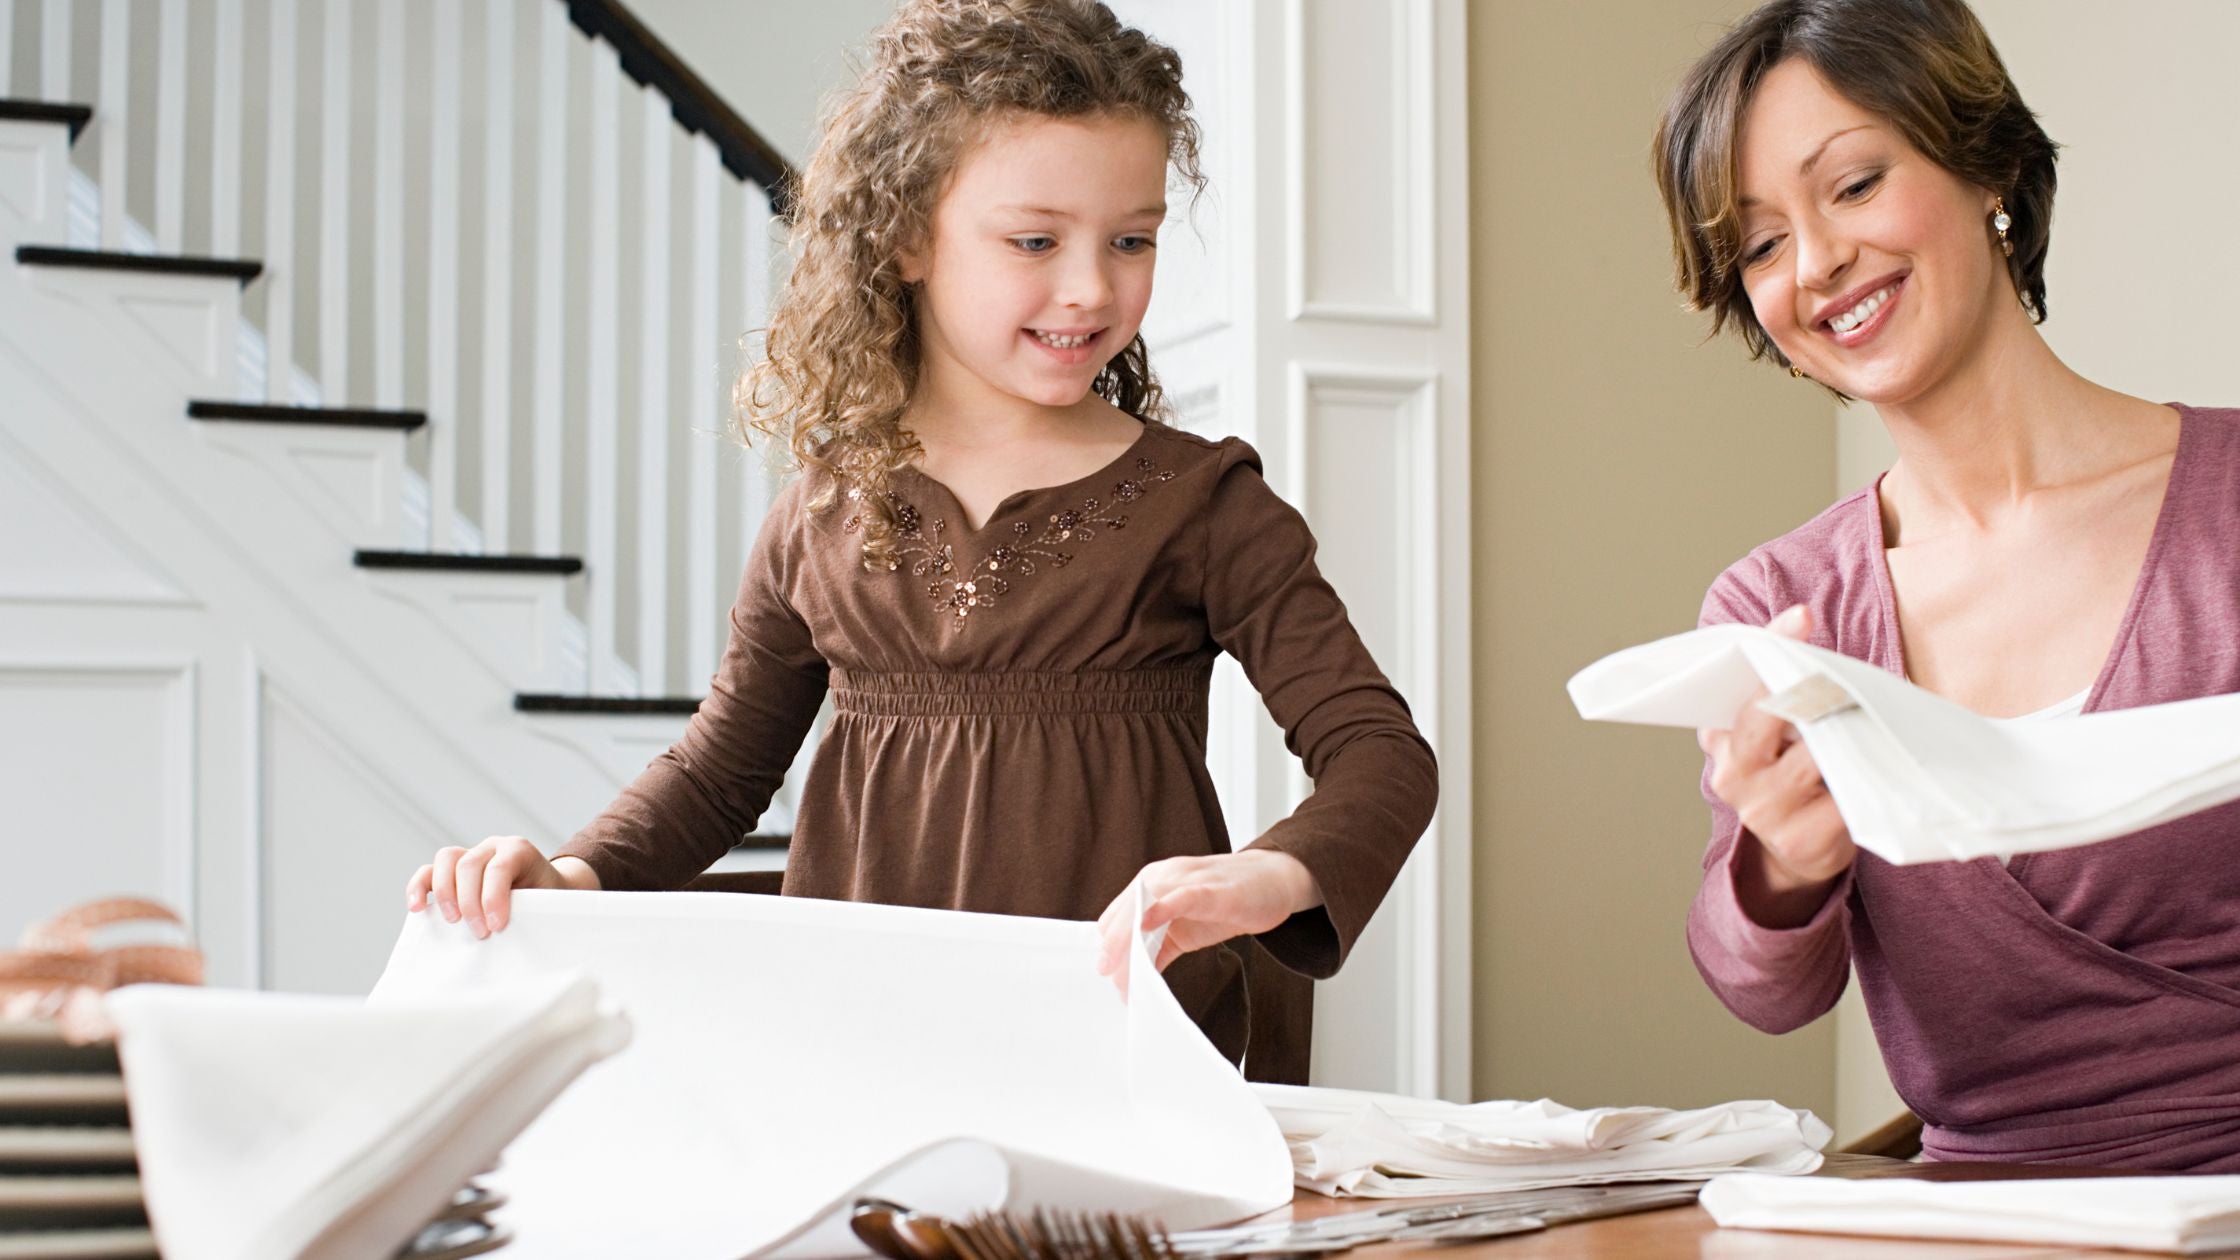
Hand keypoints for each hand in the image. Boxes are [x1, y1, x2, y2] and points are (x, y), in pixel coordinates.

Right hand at [404, 837, 598, 938]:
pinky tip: (417, 908)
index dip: (494, 896)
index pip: (499, 867)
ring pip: (446, 860)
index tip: (497, 926)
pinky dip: (419, 887)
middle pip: (469, 864)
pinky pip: (428, 871)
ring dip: (445, 893)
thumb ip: (531, 912)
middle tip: (480, 933)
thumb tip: (513, 940)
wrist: (546, 893)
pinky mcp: (451, 870)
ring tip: (453, 921)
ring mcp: (470, 854)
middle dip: (470, 902)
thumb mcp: (546, 902)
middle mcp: (492, 847)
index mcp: (518, 850)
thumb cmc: (546, 901)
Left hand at [1094, 848, 1321, 986]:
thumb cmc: (1228, 902)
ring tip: (1126, 976)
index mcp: (1152, 884)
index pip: (1116, 917)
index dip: (1110, 948)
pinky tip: (1146, 926)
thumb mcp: (1185, 930)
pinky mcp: (1211, 889)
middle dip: (1115, 952)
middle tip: (1115, 983)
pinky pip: (1179, 896)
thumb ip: (1158, 947)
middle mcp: (1162, 877)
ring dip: (1129, 943)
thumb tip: (1131, 978)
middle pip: (1123, 915)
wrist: (1274, 880)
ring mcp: (1186, 880)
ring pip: (1144, 908)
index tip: (1109, 975)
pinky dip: (1160, 909)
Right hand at [1697, 604, 1857, 925]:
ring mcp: (1767, 811)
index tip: (1802, 616)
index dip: (1772, 647)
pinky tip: (1884, 756)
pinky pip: (1842, 798)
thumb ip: (1769, 697)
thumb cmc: (1786, 776)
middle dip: (1812, 687)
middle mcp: (1734, 776)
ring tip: (1873, 707)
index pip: (1744, 688)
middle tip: (1847, 667)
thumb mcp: (1765, 738)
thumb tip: (1800, 632)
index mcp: (1721, 742)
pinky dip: (1866, 774)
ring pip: (1813, 755)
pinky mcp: (1805, 840)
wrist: (1792, 851)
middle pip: (1774, 717)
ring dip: (1846, 728)